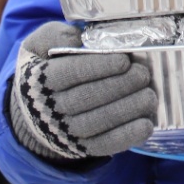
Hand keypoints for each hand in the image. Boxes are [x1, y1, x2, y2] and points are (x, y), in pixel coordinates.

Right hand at [8, 23, 157, 162]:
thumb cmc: (46, 66)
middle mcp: (50, 108)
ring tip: (150, 96)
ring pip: (95, 123)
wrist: (33, 108)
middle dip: (118, 87)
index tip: (124, 60)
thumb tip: (77, 38)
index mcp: (40, 79)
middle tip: (143, 75)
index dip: (96, 67)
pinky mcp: (81, 147)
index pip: (68, 73)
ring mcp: (65, 130)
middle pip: (84, 98)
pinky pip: (102, 146)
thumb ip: (55, 36)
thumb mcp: (40, 44)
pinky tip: (146, 126)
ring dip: (125, 111)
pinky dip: (125, 138)